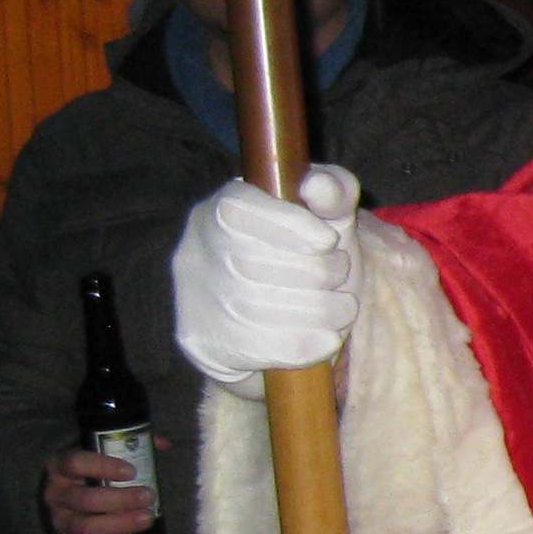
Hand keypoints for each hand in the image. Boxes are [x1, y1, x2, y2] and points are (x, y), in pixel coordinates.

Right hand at [44, 441, 163, 533]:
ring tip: (147, 518)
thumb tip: (164, 445)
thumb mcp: (100, 454)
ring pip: (83, 528)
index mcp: (61, 468)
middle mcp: (56, 496)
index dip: (101, 466)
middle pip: (83, 499)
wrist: (62, 498)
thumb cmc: (89, 473)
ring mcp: (60, 523)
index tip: (131, 471)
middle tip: (149, 496)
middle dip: (119, 499)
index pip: (73, 463)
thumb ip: (130, 446)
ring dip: (118, 525)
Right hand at [172, 167, 362, 389]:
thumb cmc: (309, 259)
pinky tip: (326, 335)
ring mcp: (193, 300)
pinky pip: (267, 346)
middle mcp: (194, 251)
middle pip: (257, 261)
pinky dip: (313, 343)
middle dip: (320, 271)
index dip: (291, 225)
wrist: (284, 324)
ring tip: (339, 305)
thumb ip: (334, 191)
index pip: (238, 209)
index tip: (328, 240)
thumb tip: (318, 187)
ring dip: (323, 309)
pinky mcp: (204, 343)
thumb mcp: (328, 218)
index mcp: (219, 210)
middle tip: (338, 274)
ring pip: (265, 308)